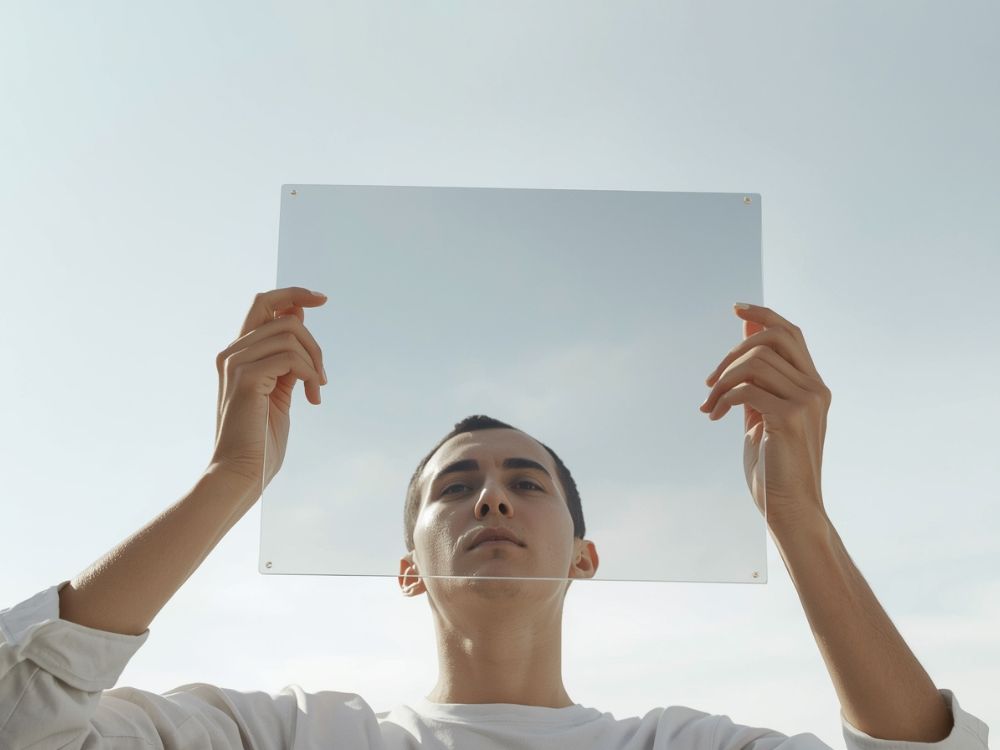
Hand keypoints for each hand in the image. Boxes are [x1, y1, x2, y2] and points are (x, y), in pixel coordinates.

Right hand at [211, 287, 328, 489]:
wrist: (242, 473)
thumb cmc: (260, 440)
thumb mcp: (280, 389)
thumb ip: (287, 357)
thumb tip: (299, 320)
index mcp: (239, 354)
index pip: (263, 303)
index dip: (294, 294)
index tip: (322, 299)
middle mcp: (232, 352)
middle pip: (281, 313)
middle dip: (313, 339)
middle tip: (322, 376)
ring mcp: (236, 363)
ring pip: (290, 332)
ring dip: (314, 361)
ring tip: (316, 390)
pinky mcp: (246, 377)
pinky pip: (290, 356)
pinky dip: (308, 373)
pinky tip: (311, 397)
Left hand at [699, 303, 830, 530]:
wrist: (790, 509)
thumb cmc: (774, 466)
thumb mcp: (761, 414)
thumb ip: (755, 379)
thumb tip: (745, 341)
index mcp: (812, 386)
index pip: (791, 333)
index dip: (765, 315)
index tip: (737, 309)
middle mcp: (816, 389)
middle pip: (772, 338)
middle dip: (732, 353)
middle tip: (709, 382)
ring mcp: (807, 402)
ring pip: (754, 364)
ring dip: (720, 383)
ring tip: (709, 407)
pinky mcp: (790, 418)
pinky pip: (746, 389)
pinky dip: (722, 399)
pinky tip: (714, 417)